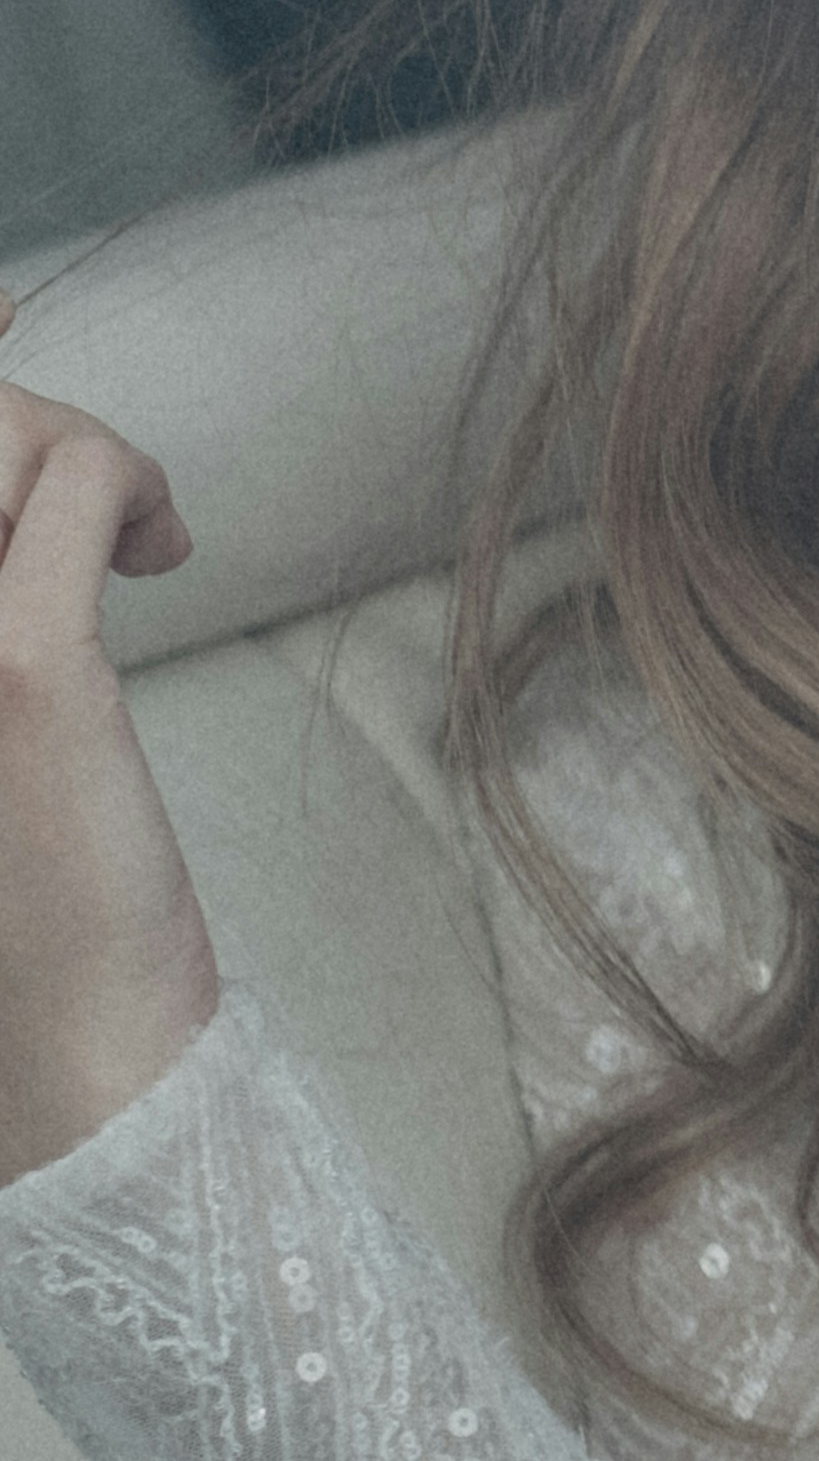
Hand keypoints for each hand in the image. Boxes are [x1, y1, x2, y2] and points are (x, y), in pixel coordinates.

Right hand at [0, 299, 219, 1180]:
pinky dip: (127, 479)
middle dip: (19, 426)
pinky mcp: (15, 669)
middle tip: (95, 506)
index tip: (27, 430)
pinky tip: (161, 551)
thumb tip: (16, 441)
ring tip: (127, 538)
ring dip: (74, 449)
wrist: (62, 1033)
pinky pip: (72, 483)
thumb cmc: (12, 877)